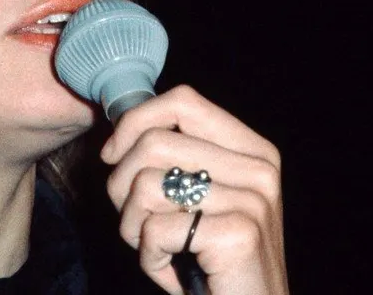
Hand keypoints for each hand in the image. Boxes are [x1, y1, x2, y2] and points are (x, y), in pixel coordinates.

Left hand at [101, 85, 287, 294]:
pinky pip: (156, 229)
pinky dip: (149, 257)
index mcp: (255, 150)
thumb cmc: (214, 261)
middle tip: (135, 221)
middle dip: (122, 184)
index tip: (113, 154)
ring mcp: (253, 201)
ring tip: (156, 248)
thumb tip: (120, 131)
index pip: (183, 101)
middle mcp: (259, 169)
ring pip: (146, 185)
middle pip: (155, 142)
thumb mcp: (202, 200)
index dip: (135, 122)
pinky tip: (170, 270)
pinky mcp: (238, 234)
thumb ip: (177, 160)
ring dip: (134, 226)